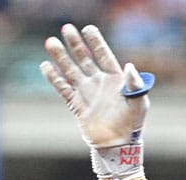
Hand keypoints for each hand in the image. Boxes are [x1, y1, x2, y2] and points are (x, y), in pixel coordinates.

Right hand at [40, 24, 153, 179]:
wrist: (117, 145)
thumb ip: (135, 84)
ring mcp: (86, 93)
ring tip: (50, 42)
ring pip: (71, 70)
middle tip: (65, 28)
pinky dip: (54, 78)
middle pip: (84, 58)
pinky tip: (46, 66)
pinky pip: (63, 89)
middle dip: (75, 44)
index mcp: (115, 79)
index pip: (103, 55)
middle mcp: (99, 83)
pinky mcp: (76, 105)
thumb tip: (129, 65)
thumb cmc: (132, 123)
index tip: (87, 28)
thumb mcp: (139, 103)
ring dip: (61, 57)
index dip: (95, 42)